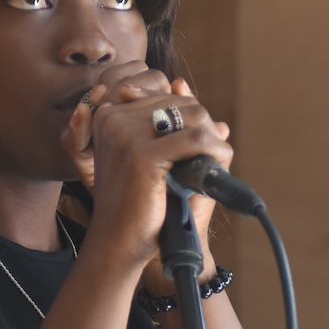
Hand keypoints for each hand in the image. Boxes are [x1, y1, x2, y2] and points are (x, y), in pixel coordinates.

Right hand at [58, 63, 232, 282]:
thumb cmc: (138, 203)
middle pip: (181, 102)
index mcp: (110, 114)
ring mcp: (125, 134)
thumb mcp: (152, 155)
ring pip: (192, 116)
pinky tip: (218, 165)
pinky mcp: (142, 155)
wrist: (121, 244)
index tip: (197, 145)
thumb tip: (184, 85)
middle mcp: (113, 117)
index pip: (166, 94)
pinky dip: (214, 150)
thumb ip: (166, 120)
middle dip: (203, 128)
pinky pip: (194, 139)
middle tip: (209, 157)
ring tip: (213, 162)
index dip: (191, 117)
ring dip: (212, 138)